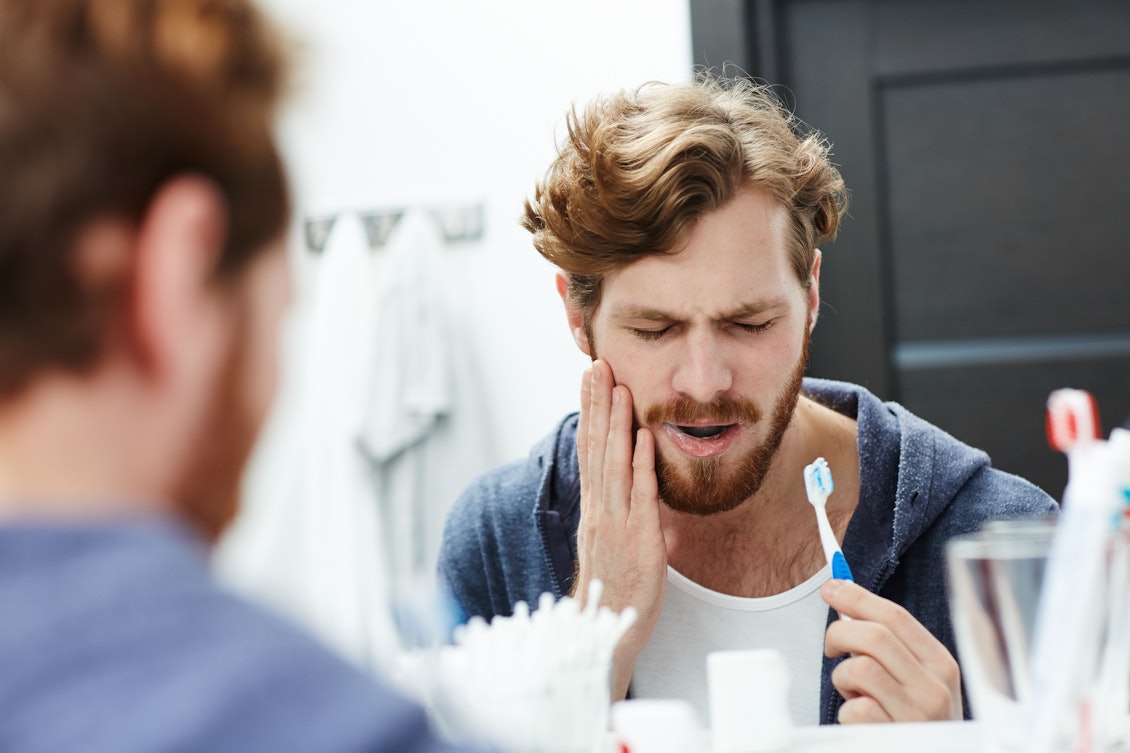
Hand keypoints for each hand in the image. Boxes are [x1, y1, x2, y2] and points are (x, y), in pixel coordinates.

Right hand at [574, 359, 666, 700]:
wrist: (605, 629)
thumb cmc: (615, 588)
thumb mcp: (614, 541)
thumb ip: (622, 510)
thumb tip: (636, 484)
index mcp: (594, 506)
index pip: (588, 449)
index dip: (589, 412)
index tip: (589, 380)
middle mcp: (599, 508)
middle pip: (595, 446)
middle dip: (597, 404)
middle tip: (596, 366)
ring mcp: (615, 521)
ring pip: (612, 463)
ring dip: (616, 422)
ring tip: (618, 387)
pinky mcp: (637, 537)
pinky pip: (638, 494)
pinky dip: (639, 463)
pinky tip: (640, 436)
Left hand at [822, 579, 962, 722]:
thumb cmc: (914, 718)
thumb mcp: (916, 680)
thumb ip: (889, 645)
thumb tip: (845, 598)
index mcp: (941, 665)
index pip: (896, 617)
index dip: (858, 597)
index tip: (832, 588)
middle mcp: (935, 688)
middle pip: (874, 635)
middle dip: (840, 632)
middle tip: (831, 646)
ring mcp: (917, 716)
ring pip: (859, 668)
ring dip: (843, 677)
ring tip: (853, 691)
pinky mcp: (894, 739)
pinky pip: (854, 708)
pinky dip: (847, 711)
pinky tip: (860, 719)